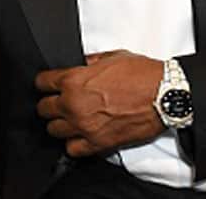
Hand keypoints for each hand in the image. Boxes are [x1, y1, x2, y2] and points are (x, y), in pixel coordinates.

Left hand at [34, 50, 165, 156]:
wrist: (164, 95)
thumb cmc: (142, 75)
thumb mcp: (111, 57)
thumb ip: (89, 62)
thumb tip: (80, 64)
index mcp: (74, 80)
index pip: (41, 83)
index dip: (44, 83)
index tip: (48, 85)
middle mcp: (74, 104)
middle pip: (43, 109)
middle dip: (50, 104)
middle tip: (60, 102)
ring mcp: (84, 126)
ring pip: (54, 130)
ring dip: (61, 124)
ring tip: (70, 119)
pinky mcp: (98, 144)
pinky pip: (72, 149)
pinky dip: (74, 143)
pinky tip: (81, 135)